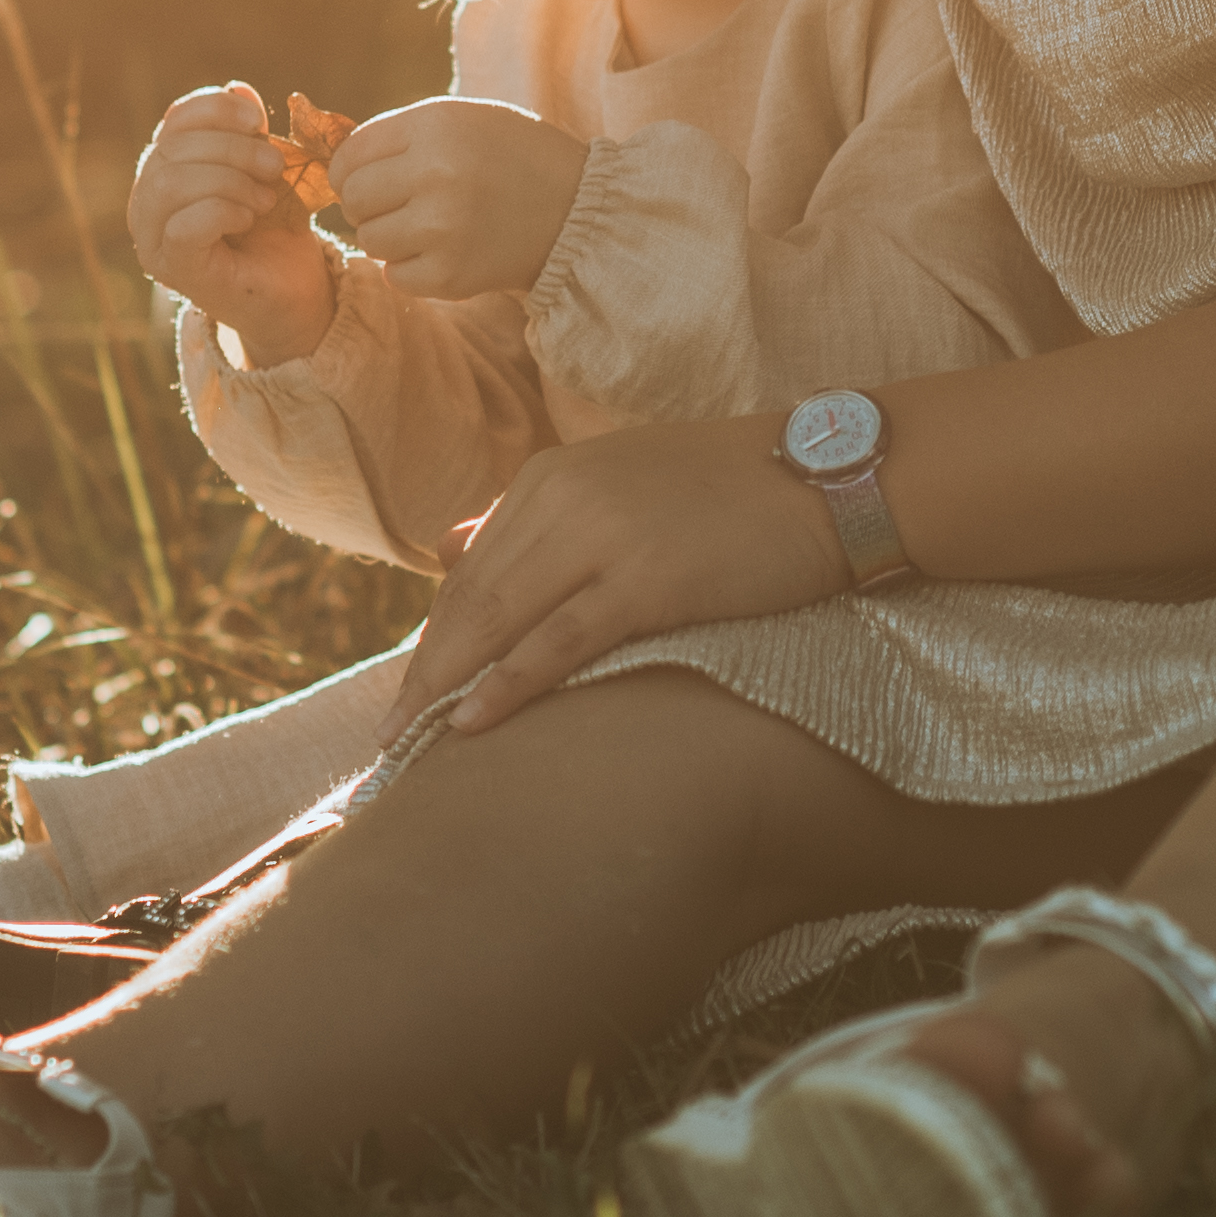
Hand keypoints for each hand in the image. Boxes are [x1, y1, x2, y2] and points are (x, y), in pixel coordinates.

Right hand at [127, 84, 336, 364]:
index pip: (174, 121)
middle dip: (232, 149)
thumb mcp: (265, 168)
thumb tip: (237, 87)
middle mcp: (146, 204)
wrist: (295, 288)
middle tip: (275, 168)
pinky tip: (249, 218)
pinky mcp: (174, 271)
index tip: (258, 119)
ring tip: (265, 198)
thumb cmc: (275, 227)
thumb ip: (249, 132)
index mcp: (165, 169)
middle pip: (171, 150)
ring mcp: (153, 240)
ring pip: (171, 184)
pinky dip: (224, 210)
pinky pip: (184, 226)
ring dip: (230, 180)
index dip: (214, 109)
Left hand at [328, 98, 591, 298]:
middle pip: (353, 197)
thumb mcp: (461, 120)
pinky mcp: (452, 274)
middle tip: (398, 205)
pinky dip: (409, 269)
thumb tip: (333, 163)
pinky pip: (395, 276)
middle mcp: (435, 173)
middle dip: (366, 204)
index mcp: (434, 126)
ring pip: (369, 239)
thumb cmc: (512, 157)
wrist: (577, 210)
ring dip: (388, 237)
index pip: (351, 154)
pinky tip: (441, 252)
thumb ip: (400, 134)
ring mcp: (443, 227)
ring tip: (426, 227)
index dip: (349, 169)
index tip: (367, 178)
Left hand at [383, 409, 845, 736]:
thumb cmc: (731, 491)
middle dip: (426, 668)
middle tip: (385, 733)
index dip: (436, 634)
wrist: (829, 475)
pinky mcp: (648, 579)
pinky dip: (508, 685)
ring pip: (500, 620)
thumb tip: (449, 546)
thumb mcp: (618, 482)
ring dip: (446, 684)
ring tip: (407, 742)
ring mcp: (604, 535)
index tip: (409, 689)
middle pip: (472, 597)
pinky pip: (559, 642)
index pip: (473, 567)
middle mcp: (564, 496)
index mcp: (552, 475)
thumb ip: (535, 515)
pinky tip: (471, 722)